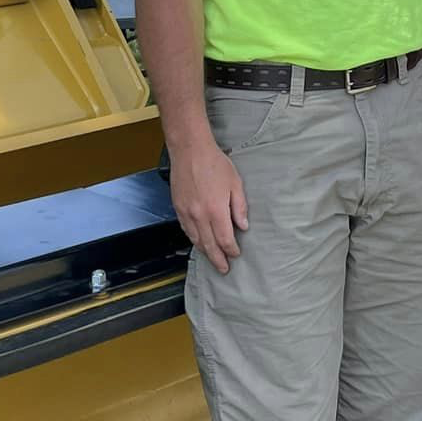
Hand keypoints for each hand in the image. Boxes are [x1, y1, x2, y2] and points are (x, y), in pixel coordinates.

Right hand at [170, 137, 247, 272]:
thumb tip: (243, 226)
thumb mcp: (235, 183)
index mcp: (216, 210)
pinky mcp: (178, 208)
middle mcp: (200, 215)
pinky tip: (198, 242)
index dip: (231, 250)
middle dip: (217, 259)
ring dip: (204, 252)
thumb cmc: (214, 163)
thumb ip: (239, 207)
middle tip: (223, 269)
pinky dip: (193, 239)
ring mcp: (187, 213)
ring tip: (212, 259)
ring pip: (196, 240)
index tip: (235, 254)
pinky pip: (186, 230)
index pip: (225, 239)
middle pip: (209, 245)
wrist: (190, 151)